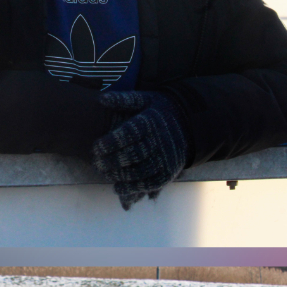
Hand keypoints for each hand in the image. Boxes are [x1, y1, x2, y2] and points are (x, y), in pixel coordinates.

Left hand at [92, 89, 188, 209]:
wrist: (191, 123)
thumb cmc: (161, 111)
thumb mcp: (146, 100)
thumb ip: (125, 100)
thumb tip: (101, 98)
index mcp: (153, 122)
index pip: (130, 133)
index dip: (111, 142)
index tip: (96, 147)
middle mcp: (161, 141)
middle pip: (134, 154)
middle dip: (112, 161)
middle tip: (96, 163)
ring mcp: (166, 158)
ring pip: (141, 171)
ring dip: (120, 175)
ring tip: (105, 174)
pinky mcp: (169, 171)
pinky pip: (151, 183)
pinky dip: (134, 188)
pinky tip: (118, 188)